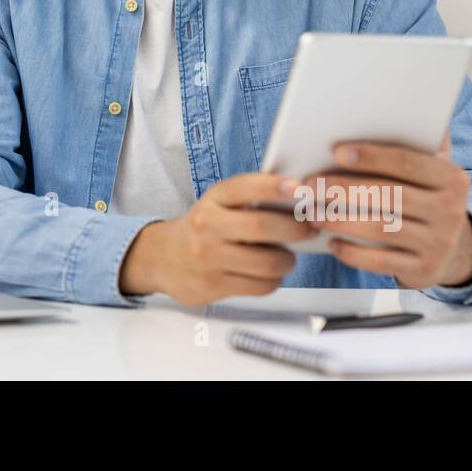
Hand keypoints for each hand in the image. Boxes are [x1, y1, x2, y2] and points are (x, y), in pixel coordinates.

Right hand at [119, 172, 319, 304]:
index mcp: (213, 199)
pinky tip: (269, 273)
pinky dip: (273, 280)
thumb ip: (250, 201)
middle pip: (261, 227)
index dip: (272, 186)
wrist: (162, 258)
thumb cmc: (204, 227)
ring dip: (287, 261)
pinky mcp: (213, 285)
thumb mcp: (218, 205)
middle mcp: (207, 225)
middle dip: (295, 229)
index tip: (297, 186)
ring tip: (288, 257)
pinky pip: (259, 286)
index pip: (244, 187)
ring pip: (266, 262)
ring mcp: (209, 257)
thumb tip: (297, 203)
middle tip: (309, 228)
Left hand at [302, 132, 471, 289]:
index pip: (407, 162)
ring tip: (311, 212)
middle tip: (309, 184)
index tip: (337, 151)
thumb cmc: (427, 199)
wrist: (455, 252)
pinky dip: (352, 252)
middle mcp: (450, 211)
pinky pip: (381, 261)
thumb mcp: (433, 171)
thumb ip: (419, 143)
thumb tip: (399, 106)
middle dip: (343, 188)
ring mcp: (439, 243)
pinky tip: (332, 243)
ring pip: (380, 228)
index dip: (371, 156)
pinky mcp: (425, 271)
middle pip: (388, 194)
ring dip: (339, 219)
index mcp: (451, 178)